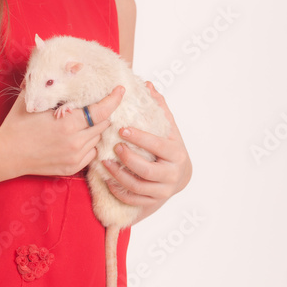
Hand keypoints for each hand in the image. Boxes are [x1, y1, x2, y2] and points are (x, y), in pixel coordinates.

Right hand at [0, 85, 125, 177]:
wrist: (6, 155)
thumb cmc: (17, 125)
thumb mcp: (31, 100)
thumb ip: (48, 84)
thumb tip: (64, 65)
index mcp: (67, 123)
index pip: (101, 110)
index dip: (113, 99)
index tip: (120, 90)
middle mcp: (75, 142)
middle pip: (102, 124)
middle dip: (101, 113)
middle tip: (93, 106)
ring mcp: (74, 157)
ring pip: (97, 138)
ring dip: (93, 129)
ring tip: (78, 123)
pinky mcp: (72, 168)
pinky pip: (90, 153)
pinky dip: (88, 144)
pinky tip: (74, 138)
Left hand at [101, 82, 191, 221]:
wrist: (181, 175)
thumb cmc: (170, 147)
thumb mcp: (168, 128)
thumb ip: (158, 107)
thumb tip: (147, 84)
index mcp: (176, 154)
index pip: (157, 146)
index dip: (140, 138)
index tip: (122, 129)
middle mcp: (172, 175)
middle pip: (146, 170)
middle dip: (127, 159)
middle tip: (114, 147)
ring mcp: (163, 191)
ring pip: (138, 187)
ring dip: (118, 175)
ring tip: (105, 162)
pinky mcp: (154, 202)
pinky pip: (134, 200)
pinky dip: (119, 191)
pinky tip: (108, 180)